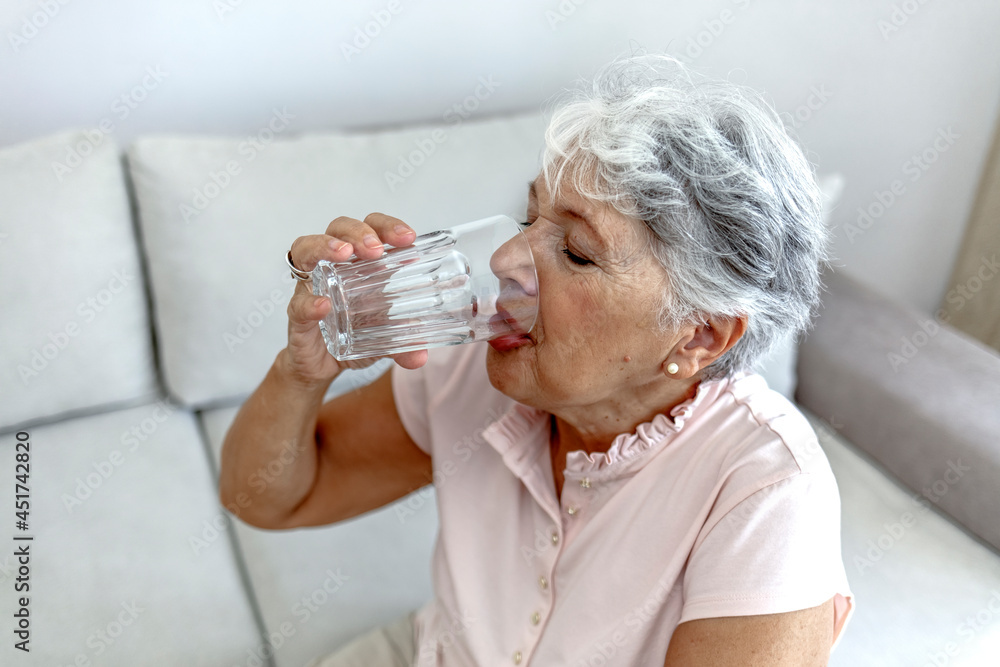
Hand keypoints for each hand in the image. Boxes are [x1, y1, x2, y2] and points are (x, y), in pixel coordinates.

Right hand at [282, 213, 427, 387]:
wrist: (323, 365)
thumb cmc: (353, 333)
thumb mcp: (384, 337)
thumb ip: (403, 345)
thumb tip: (421, 357)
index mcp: (361, 264)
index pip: (372, 228)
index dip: (388, 226)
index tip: (407, 238)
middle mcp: (333, 266)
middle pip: (339, 228)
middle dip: (358, 231)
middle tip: (375, 249)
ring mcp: (311, 286)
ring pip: (306, 248)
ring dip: (325, 245)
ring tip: (344, 253)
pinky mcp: (296, 313)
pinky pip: (297, 302)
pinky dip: (309, 302)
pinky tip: (323, 304)